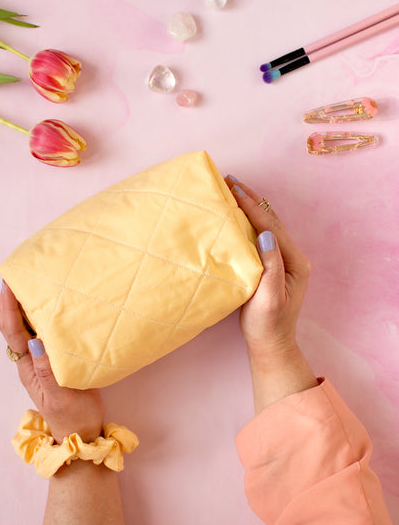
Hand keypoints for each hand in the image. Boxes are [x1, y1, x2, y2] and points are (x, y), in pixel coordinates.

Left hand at [0, 282, 103, 443]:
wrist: (84, 433)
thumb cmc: (72, 417)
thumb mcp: (59, 396)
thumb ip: (47, 370)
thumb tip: (35, 341)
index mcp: (29, 366)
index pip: (13, 332)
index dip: (8, 308)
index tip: (8, 285)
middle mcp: (33, 359)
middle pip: (16, 325)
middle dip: (12, 300)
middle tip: (18, 275)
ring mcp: (44, 359)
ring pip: (30, 326)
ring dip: (28, 305)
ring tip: (34, 283)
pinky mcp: (58, 358)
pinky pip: (47, 331)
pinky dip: (46, 315)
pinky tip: (56, 305)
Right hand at [225, 177, 310, 359]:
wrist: (271, 343)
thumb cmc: (268, 324)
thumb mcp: (269, 298)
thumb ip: (271, 266)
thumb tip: (266, 234)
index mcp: (294, 261)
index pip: (271, 226)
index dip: (252, 206)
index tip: (233, 189)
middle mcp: (292, 256)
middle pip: (271, 219)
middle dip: (251, 198)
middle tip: (229, 180)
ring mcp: (282, 259)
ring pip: (266, 224)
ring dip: (249, 206)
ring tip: (231, 190)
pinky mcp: (272, 263)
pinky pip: (260, 234)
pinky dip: (248, 220)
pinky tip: (235, 214)